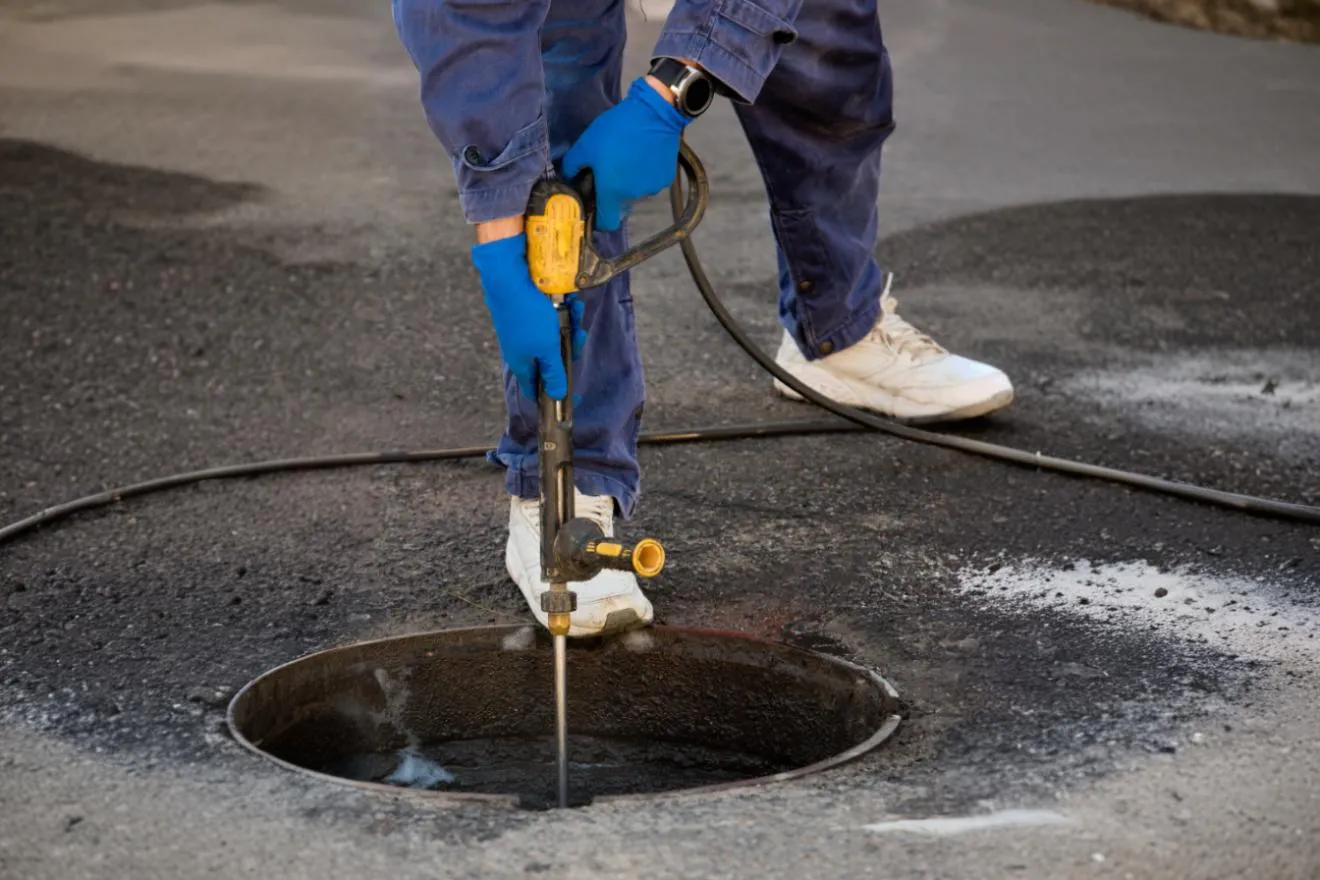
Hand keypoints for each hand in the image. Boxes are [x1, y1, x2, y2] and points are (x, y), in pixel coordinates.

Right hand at [470, 233, 585, 399]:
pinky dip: (564, 309)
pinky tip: (569, 300)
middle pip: (553, 359)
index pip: (536, 390)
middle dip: (570, 347)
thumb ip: (553, 372)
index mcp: (522, 363)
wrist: (508, 276)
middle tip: (578, 336)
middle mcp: (522, 348)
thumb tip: (556, 395)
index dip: (555, 396)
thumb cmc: (526, 315)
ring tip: (575, 310)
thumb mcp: (546, 349)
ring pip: (556, 335)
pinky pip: (553, 316)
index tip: (574, 396)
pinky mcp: (530, 311)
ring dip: (570, 323)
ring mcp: (526, 329)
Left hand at [561, 76, 689, 231]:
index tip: (596, 209)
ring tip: (628, 160)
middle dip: (614, 195)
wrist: (654, 114)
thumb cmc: (616, 130)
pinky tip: (642, 157)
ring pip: (637, 194)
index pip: (607, 223)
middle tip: (610, 172)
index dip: (600, 220)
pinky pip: (651, 183)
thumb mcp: (586, 144)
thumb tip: (567, 178)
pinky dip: (645, 176)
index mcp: (612, 192)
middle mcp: (634, 196)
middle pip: (621, 206)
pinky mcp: (666, 179)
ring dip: (631, 184)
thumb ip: (571, 166)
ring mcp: (652, 189)